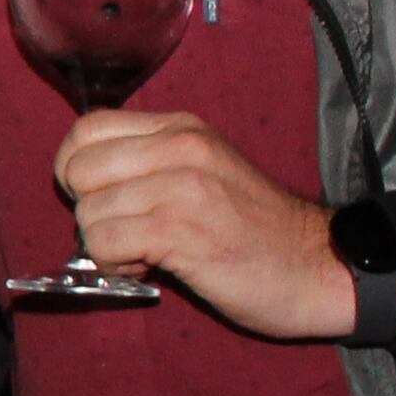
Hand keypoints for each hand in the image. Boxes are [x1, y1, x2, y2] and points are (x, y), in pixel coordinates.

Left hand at [54, 111, 354, 337]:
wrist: (318, 265)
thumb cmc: (255, 228)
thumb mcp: (205, 172)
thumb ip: (150, 165)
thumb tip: (85, 185)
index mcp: (181, 128)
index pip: (87, 128)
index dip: (77, 167)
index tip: (102, 196)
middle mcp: (179, 148)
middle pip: (78, 168)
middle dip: (88, 208)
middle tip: (125, 230)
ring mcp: (181, 187)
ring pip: (88, 211)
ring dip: (105, 243)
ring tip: (146, 253)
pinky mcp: (181, 231)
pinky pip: (105, 243)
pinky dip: (116, 264)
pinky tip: (151, 267)